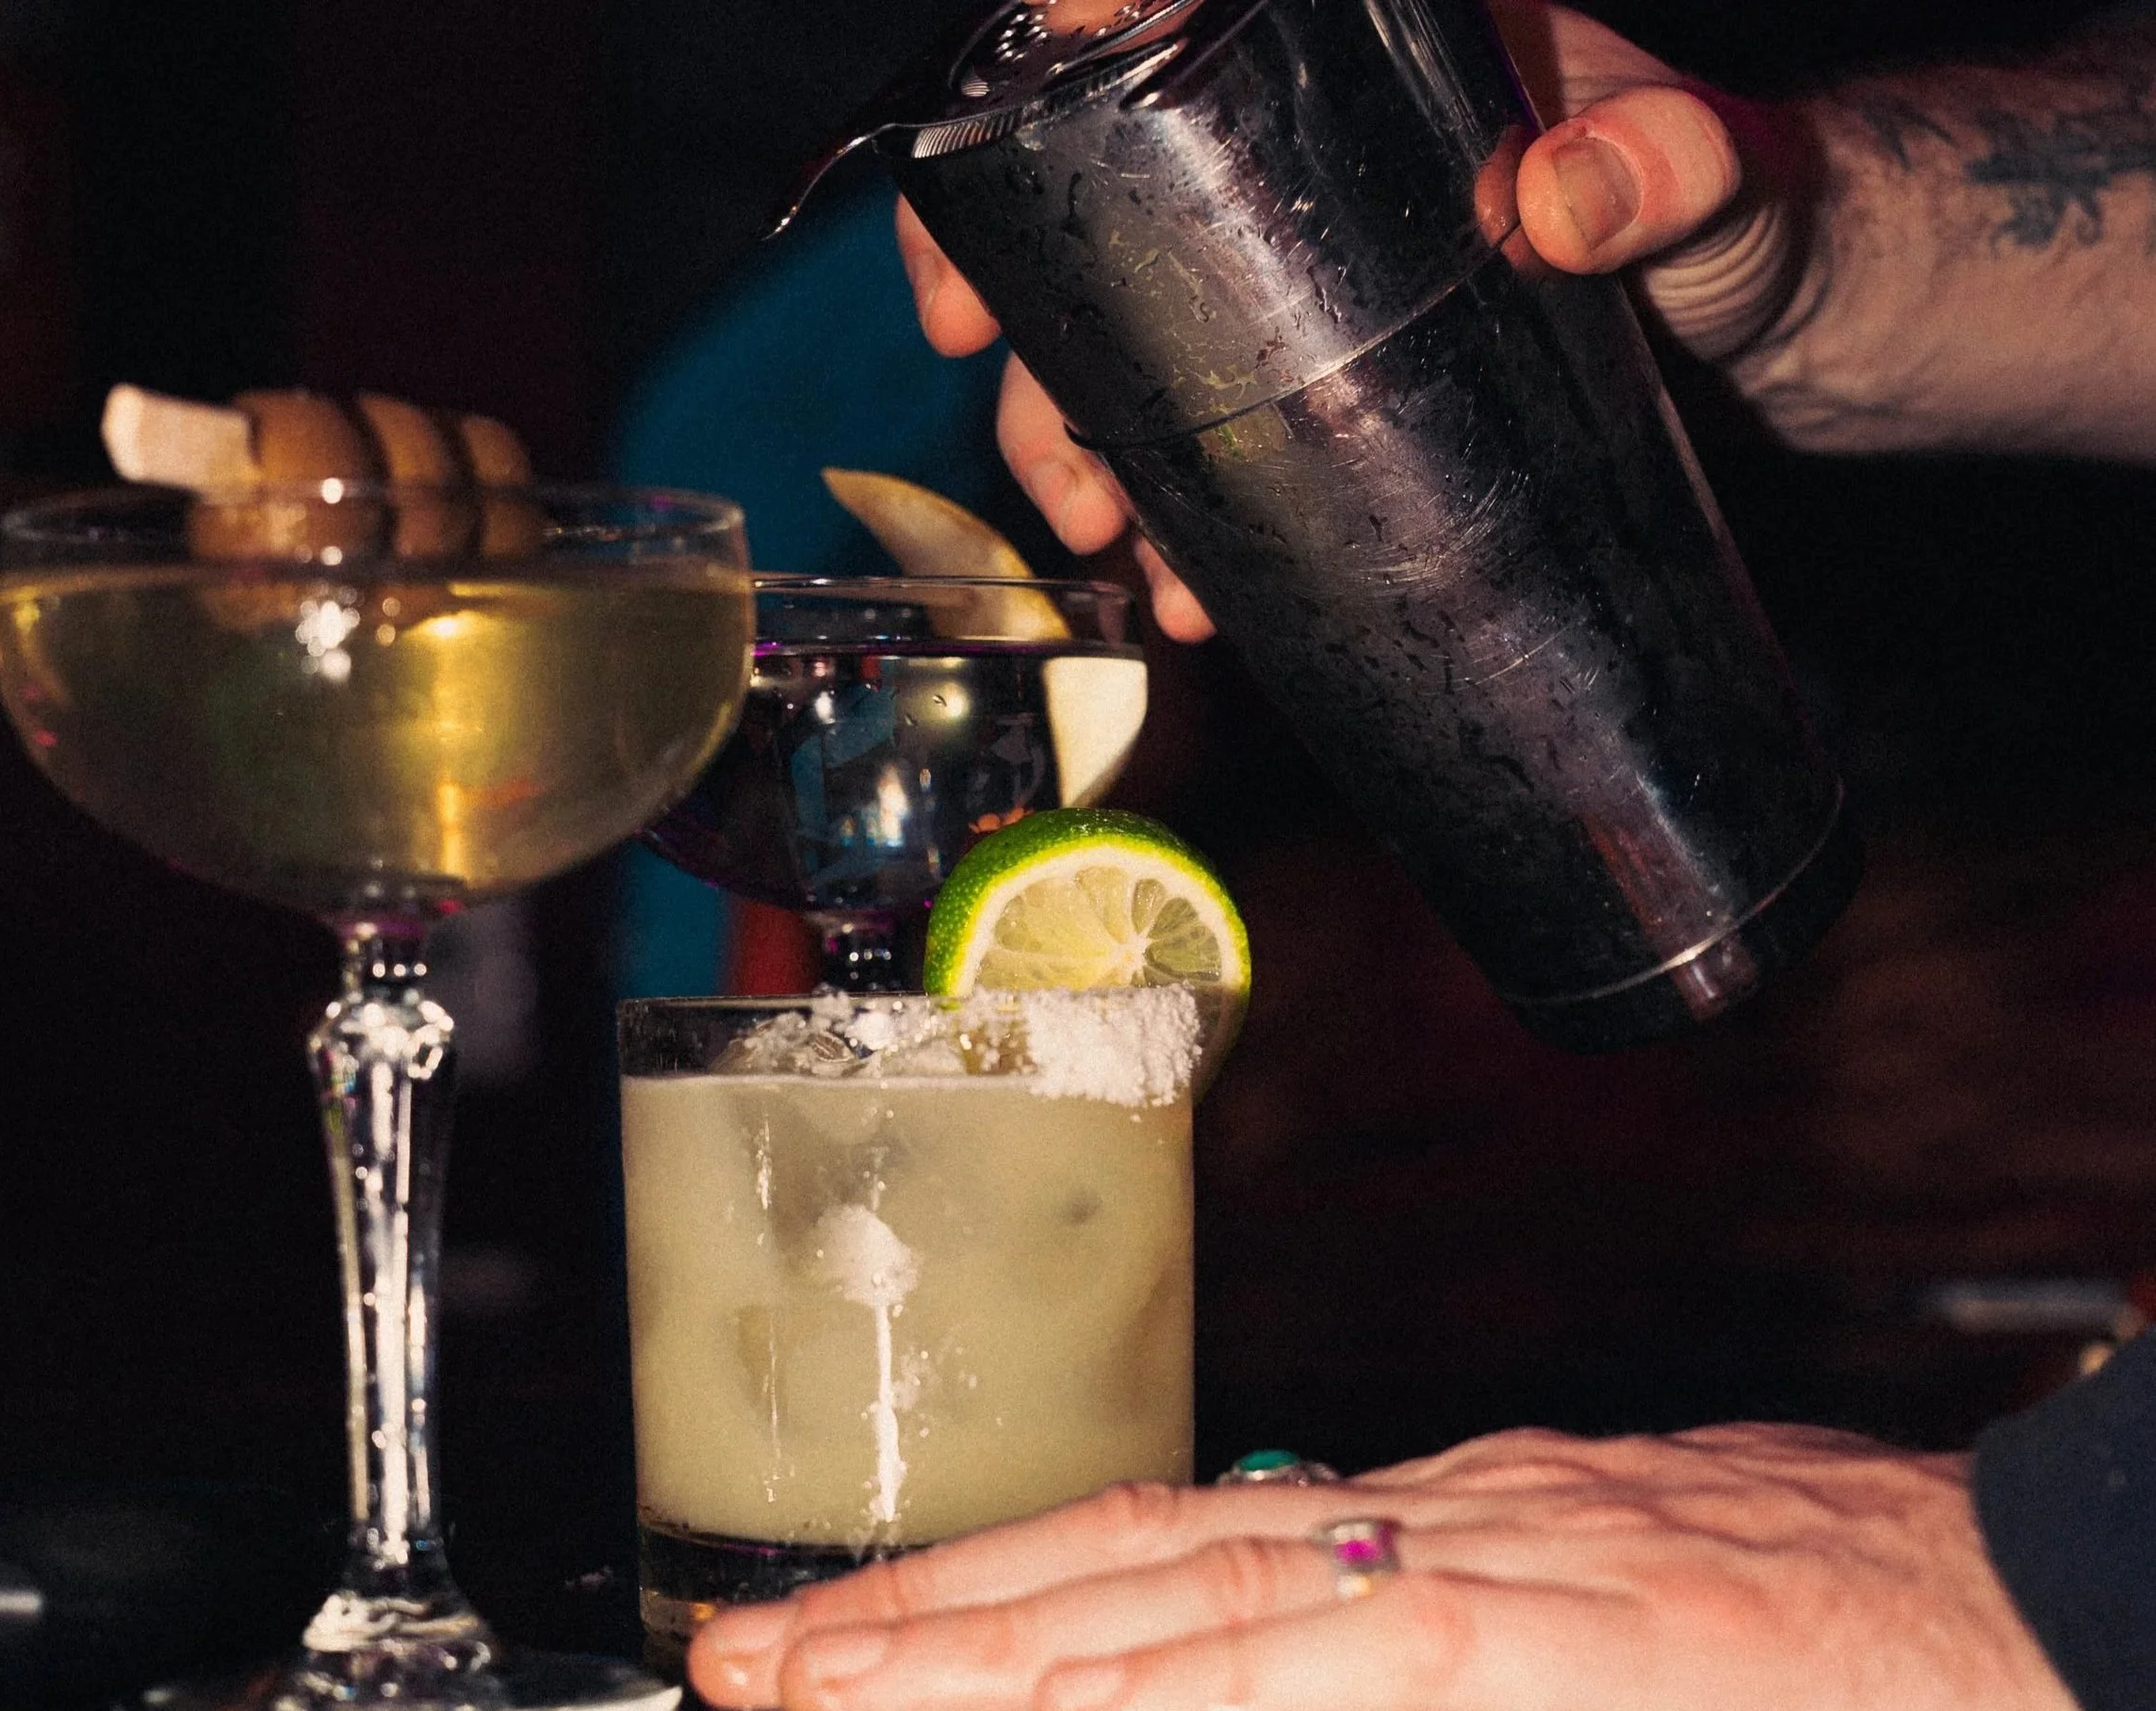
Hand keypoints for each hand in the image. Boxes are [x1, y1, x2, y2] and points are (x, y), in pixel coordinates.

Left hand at [691, 1424, 2152, 1710]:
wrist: (2073, 1610)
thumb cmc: (1873, 1636)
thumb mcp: (1631, 1619)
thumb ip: (1481, 1622)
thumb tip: (1357, 1648)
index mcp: (1455, 1506)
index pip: (1169, 1533)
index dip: (990, 1577)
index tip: (845, 1624)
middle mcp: (1457, 1498)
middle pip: (1135, 1540)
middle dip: (924, 1598)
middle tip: (748, 1645)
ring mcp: (1525, 1548)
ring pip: (1205, 1576)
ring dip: (1001, 1632)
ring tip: (834, 1675)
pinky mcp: (1609, 1628)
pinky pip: (1377, 1643)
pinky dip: (1215, 1676)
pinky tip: (1086, 1708)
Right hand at [898, 3, 1806, 641]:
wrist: (1800, 327)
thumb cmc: (1762, 212)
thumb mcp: (1714, 179)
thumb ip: (1667, 167)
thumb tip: (1568, 192)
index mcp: (1351, 63)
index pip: (1135, 70)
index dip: (1008, 170)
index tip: (965, 293)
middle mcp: (1303, 161)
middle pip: (1098, 242)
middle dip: (1043, 377)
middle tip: (1068, 494)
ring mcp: (1310, 277)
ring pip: (1140, 353)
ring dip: (1100, 464)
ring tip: (1125, 560)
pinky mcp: (1338, 375)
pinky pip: (1221, 437)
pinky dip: (1189, 516)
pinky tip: (1195, 593)